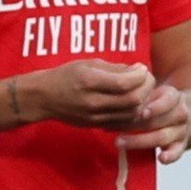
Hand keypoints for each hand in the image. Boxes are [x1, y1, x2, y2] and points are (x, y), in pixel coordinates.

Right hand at [30, 59, 154, 126]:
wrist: (43, 97)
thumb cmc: (64, 75)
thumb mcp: (87, 64)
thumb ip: (113, 68)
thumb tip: (137, 70)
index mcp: (89, 81)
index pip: (125, 82)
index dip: (140, 75)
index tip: (141, 68)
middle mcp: (93, 101)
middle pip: (133, 100)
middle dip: (146, 88)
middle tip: (146, 78)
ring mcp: (95, 116)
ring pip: (132, 114)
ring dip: (143, 101)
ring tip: (141, 90)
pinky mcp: (96, 125)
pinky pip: (124, 122)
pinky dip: (134, 113)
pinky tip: (133, 103)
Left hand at [116, 82, 190, 163]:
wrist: (179, 114)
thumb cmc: (155, 102)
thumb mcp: (150, 93)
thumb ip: (136, 97)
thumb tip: (109, 102)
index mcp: (173, 97)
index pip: (167, 101)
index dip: (155, 107)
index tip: (141, 113)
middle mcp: (180, 113)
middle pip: (158, 121)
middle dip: (134, 126)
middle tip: (111, 128)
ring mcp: (181, 130)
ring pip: (162, 137)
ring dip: (139, 141)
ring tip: (119, 143)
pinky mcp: (181, 145)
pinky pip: (178, 152)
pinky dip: (170, 156)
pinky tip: (161, 159)